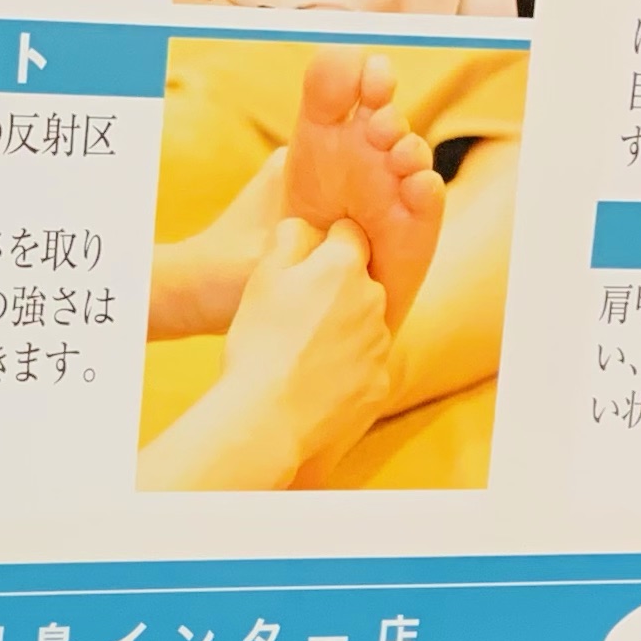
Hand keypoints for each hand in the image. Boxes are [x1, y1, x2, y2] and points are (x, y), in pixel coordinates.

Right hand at [136, 220, 394, 490]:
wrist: (267, 416)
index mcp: (345, 266)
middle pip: (360, 282)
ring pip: (363, 326)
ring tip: (301, 356)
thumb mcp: (262, 278)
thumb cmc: (259, 342)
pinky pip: (364, 368)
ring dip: (342, 333)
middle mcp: (375, 298)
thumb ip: (289, 239)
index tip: (304, 269)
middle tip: (296, 318)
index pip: (349, 235)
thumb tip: (305, 225)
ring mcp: (380, 343)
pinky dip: (345, 373)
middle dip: (336, 292)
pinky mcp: (379, 382)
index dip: (324, 248)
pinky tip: (313, 384)